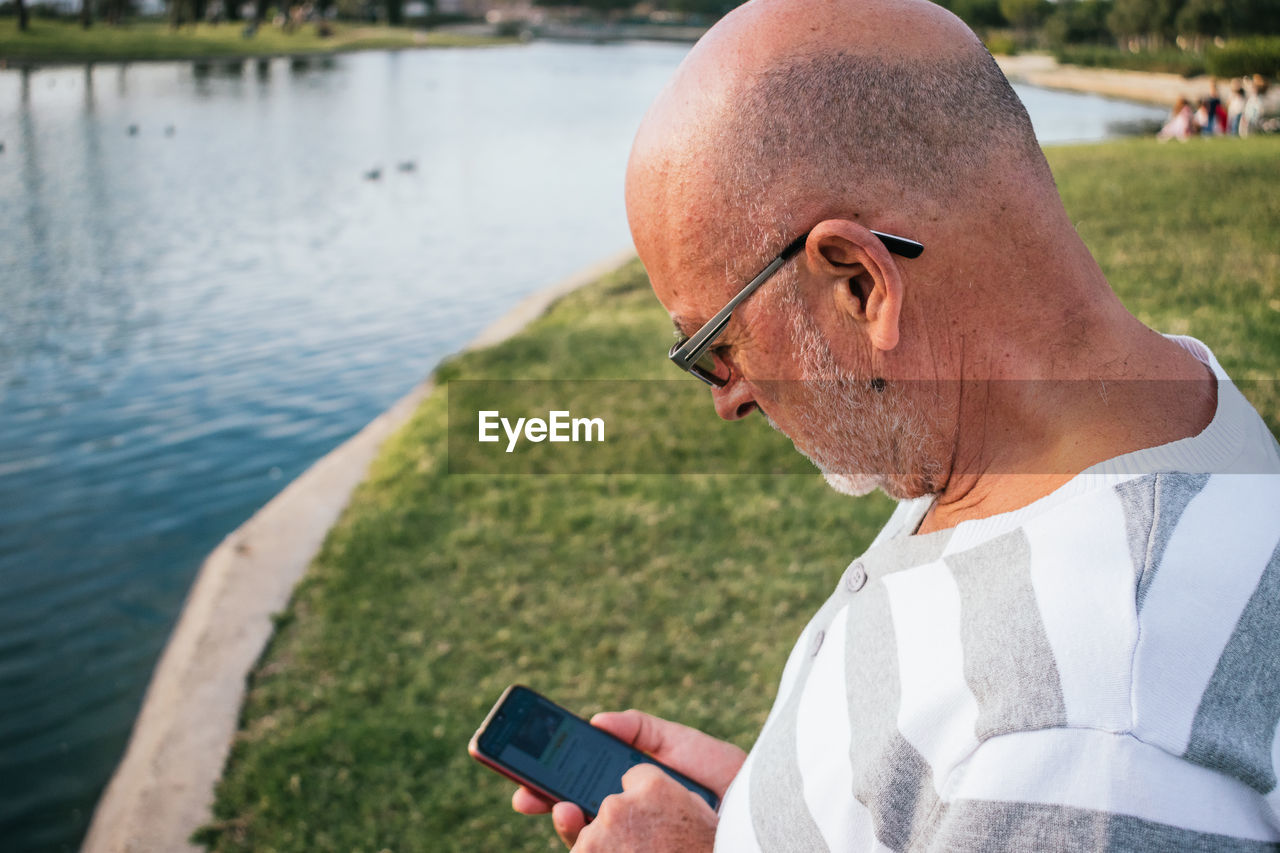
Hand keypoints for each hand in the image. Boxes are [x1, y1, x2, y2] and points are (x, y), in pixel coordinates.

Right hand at [511, 709, 745, 847]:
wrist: (759, 805)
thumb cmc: (723, 775)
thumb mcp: (677, 742)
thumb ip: (638, 728)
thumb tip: (595, 720)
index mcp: (628, 789)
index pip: (577, 785)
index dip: (547, 781)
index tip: (523, 773)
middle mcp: (627, 819)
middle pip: (574, 815)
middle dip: (545, 804)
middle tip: (524, 797)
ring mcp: (635, 842)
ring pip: (588, 842)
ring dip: (564, 827)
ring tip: (559, 809)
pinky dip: (592, 847)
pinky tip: (585, 829)